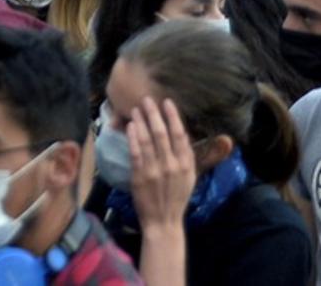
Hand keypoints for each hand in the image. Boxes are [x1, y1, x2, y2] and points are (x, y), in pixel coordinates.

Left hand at [125, 98, 197, 229]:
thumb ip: (187, 156)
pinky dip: (133, 137)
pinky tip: (130, 126)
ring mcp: (155, 170)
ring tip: (136, 109)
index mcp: (186, 165)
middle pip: (162, 133)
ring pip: (147, 140)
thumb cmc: (177, 198)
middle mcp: (171, 166)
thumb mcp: (189, 177)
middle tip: (147, 99)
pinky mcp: (140, 176)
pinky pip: (136, 152)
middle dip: (154, 114)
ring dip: (141, 122)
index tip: (167, 102)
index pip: (180, 135)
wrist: (163, 221)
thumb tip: (182, 133)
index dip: (173, 117)